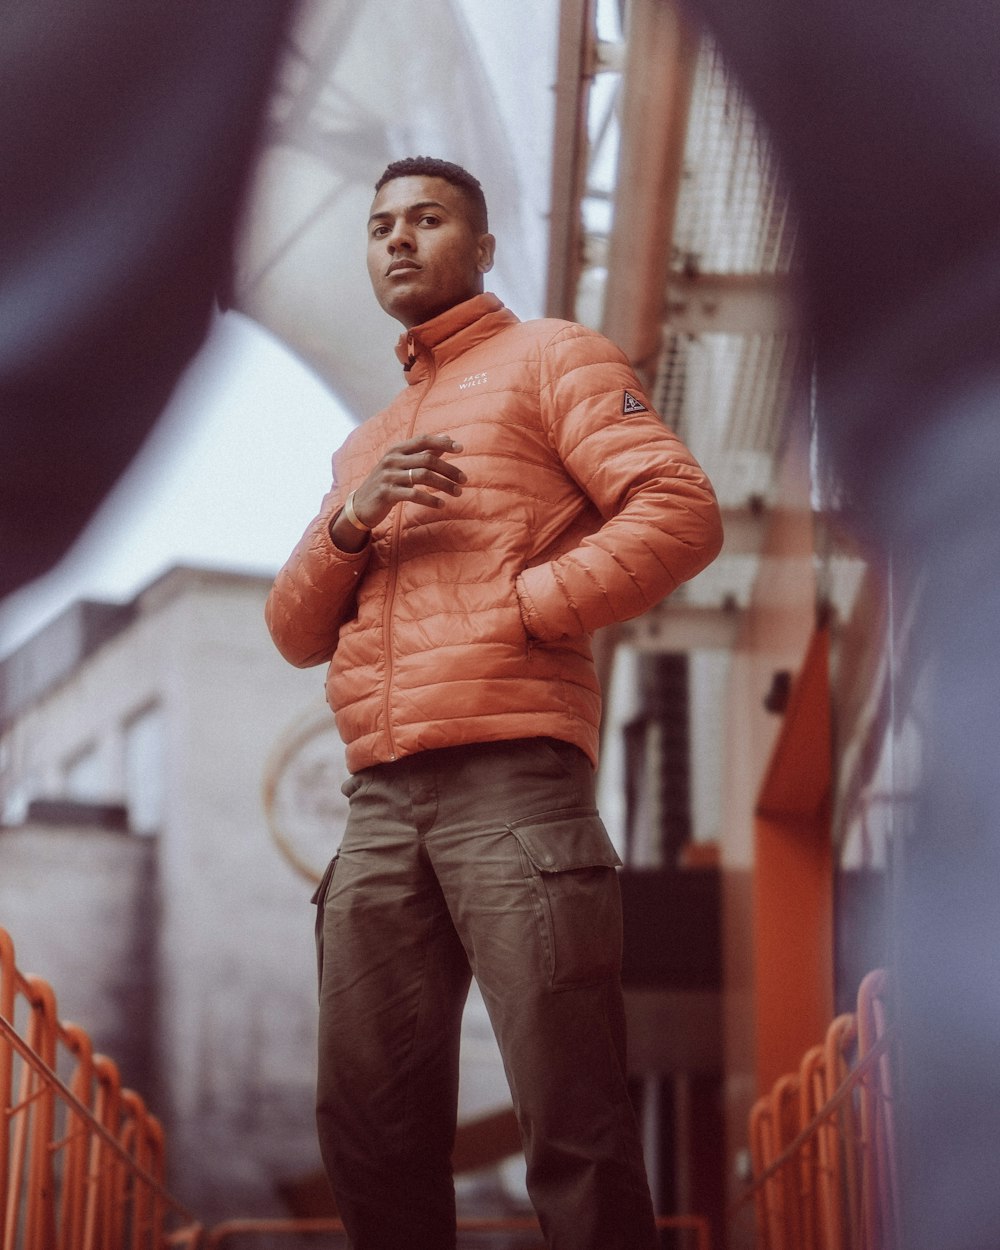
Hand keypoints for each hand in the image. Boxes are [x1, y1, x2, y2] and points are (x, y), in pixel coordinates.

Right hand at [330, 433, 465, 551]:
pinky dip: (430, 499)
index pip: (423, 440)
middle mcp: (392, 459)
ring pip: (423, 476)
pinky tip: (441, 504)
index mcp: (397, 450)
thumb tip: (447, 437)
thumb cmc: (387, 483)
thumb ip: (424, 452)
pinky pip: (413, 494)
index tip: (460, 448)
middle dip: (449, 470)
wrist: (360, 505)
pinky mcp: (386, 493)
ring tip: (458, 493)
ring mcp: (388, 476)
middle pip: (427, 460)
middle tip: (464, 480)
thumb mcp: (403, 465)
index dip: (442, 443)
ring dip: (444, 485)